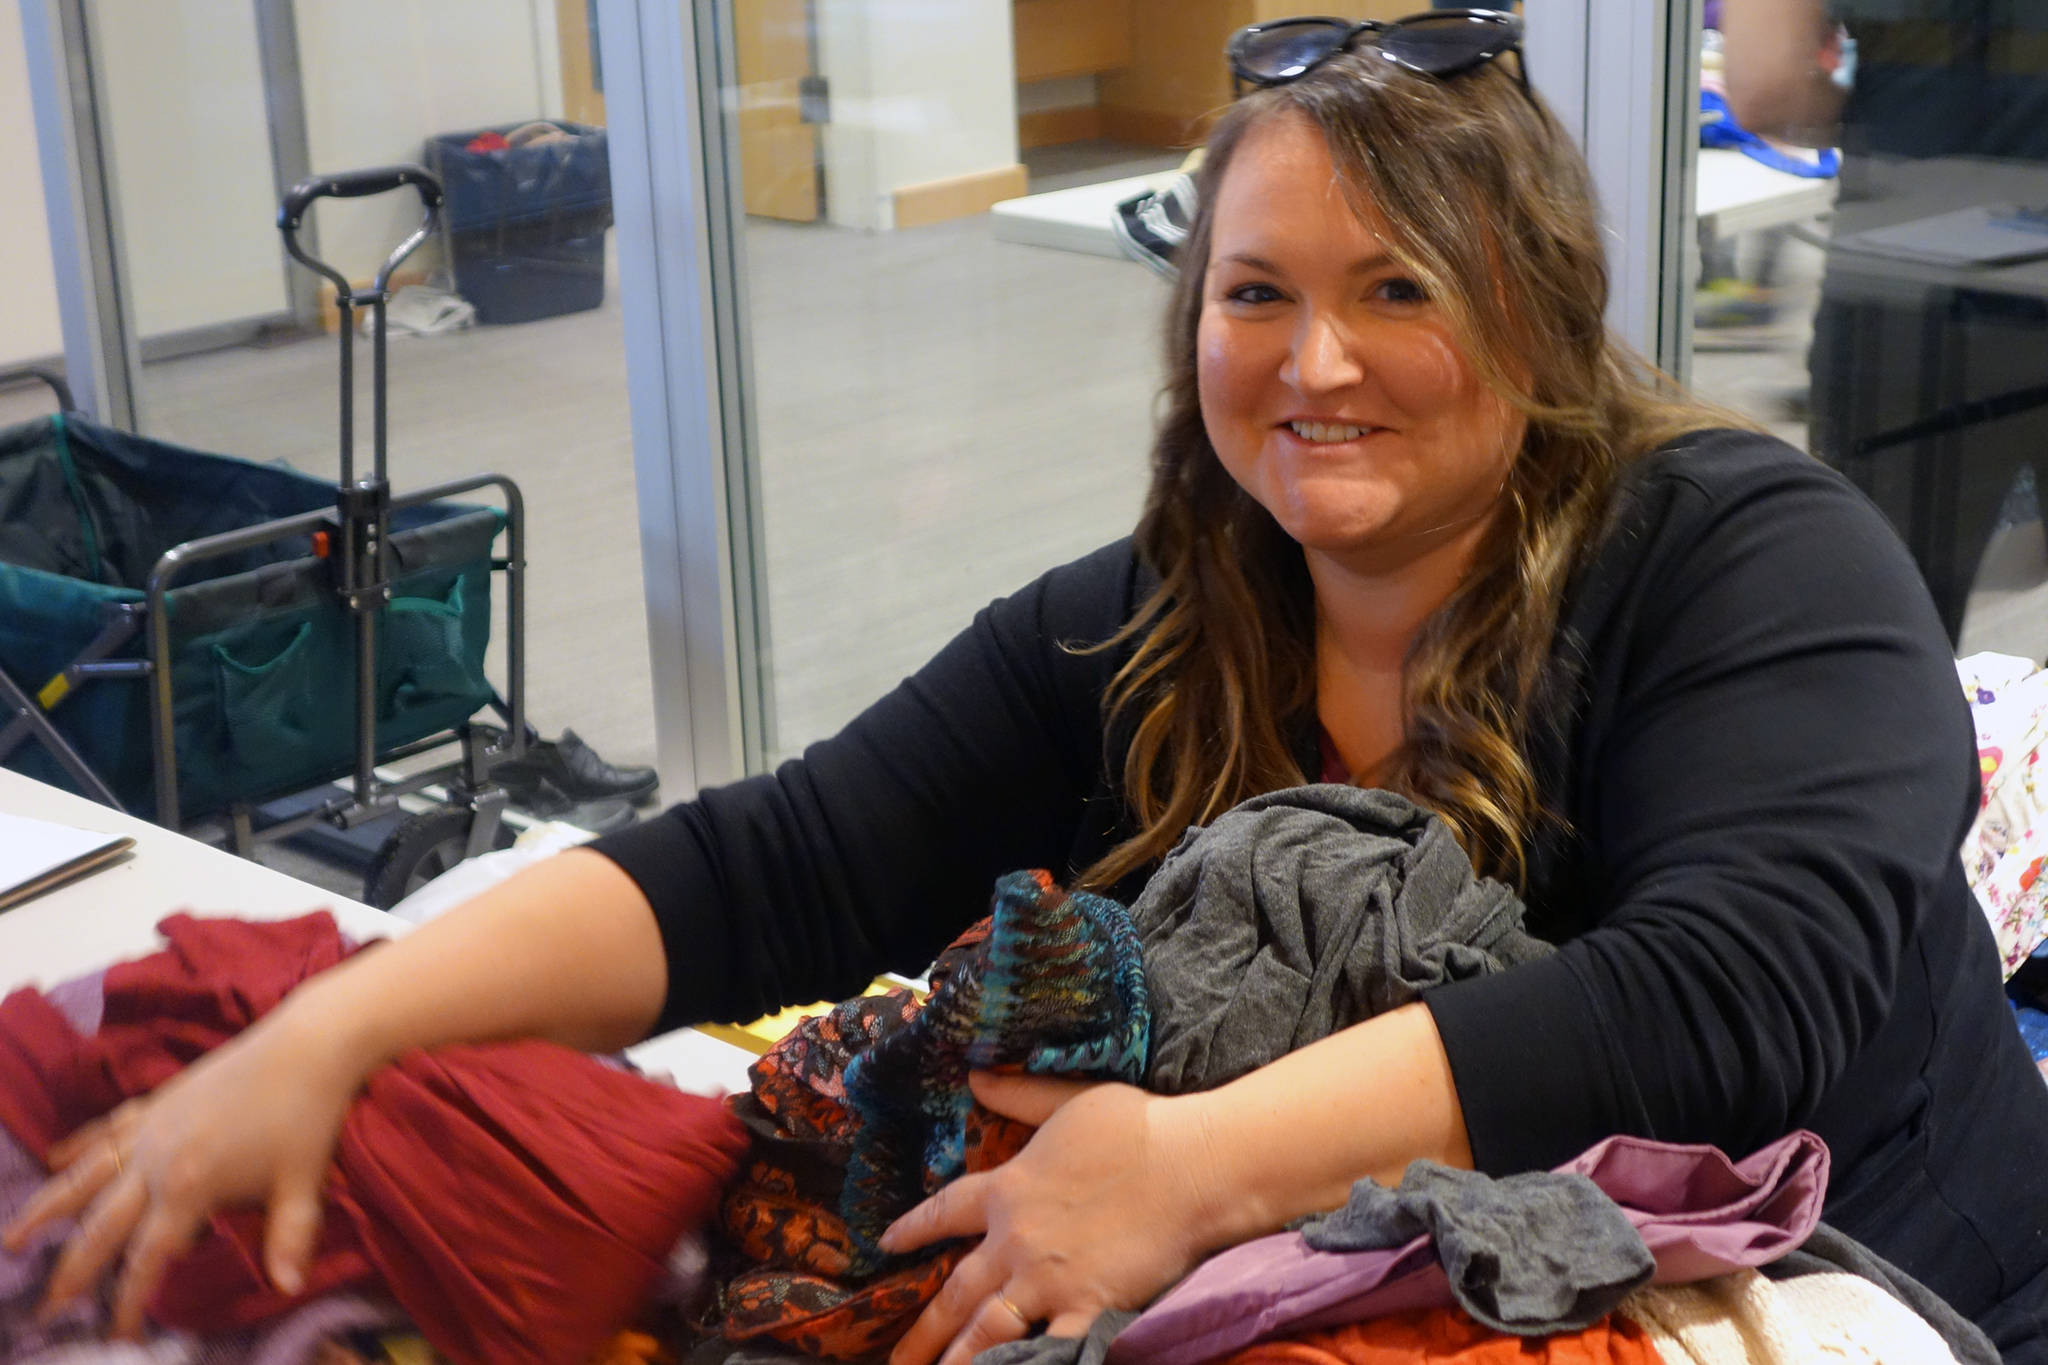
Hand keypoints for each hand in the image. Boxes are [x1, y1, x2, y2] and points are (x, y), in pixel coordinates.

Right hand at [0, 1007, 366, 1338]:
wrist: (307, 1045)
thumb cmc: (307, 1115)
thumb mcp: (302, 1184)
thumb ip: (290, 1238)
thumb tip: (288, 1288)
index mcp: (187, 1186)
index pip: (148, 1257)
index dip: (130, 1300)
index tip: (117, 1336)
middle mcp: (155, 1159)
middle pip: (101, 1226)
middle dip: (72, 1271)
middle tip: (45, 1310)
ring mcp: (151, 1126)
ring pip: (85, 1175)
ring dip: (47, 1209)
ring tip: (12, 1240)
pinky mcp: (158, 1100)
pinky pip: (106, 1129)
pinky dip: (78, 1145)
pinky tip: (53, 1159)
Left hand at [880, 1071, 1227, 1364]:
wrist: (1192, 1165)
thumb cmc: (1136, 1128)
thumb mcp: (1068, 1102)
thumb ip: (1018, 1096)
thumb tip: (974, 1076)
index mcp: (1009, 1189)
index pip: (945, 1211)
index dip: (913, 1229)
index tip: (887, 1243)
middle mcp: (1016, 1241)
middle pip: (954, 1293)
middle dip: (921, 1331)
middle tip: (892, 1359)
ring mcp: (1047, 1281)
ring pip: (986, 1331)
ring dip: (955, 1360)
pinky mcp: (1087, 1309)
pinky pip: (1046, 1352)